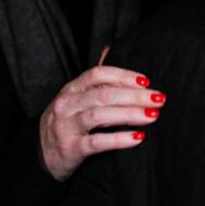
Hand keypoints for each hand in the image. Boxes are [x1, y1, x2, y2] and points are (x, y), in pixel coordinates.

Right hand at [40, 52, 165, 180]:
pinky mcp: (70, 148)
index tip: (147, 82)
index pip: (97, 74)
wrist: (45, 156)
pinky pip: (97, 142)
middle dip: (134, 96)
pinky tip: (138, 137)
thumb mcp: (77, 98)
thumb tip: (110, 49)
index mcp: (71, 89)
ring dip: (130, 114)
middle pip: (103, 94)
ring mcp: (66, 126)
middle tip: (159, 99)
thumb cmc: (68, 123)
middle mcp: (66, 104)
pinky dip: (119, 139)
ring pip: (99, 115)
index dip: (123, 75)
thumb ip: (96, 79)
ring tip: (152, 116)